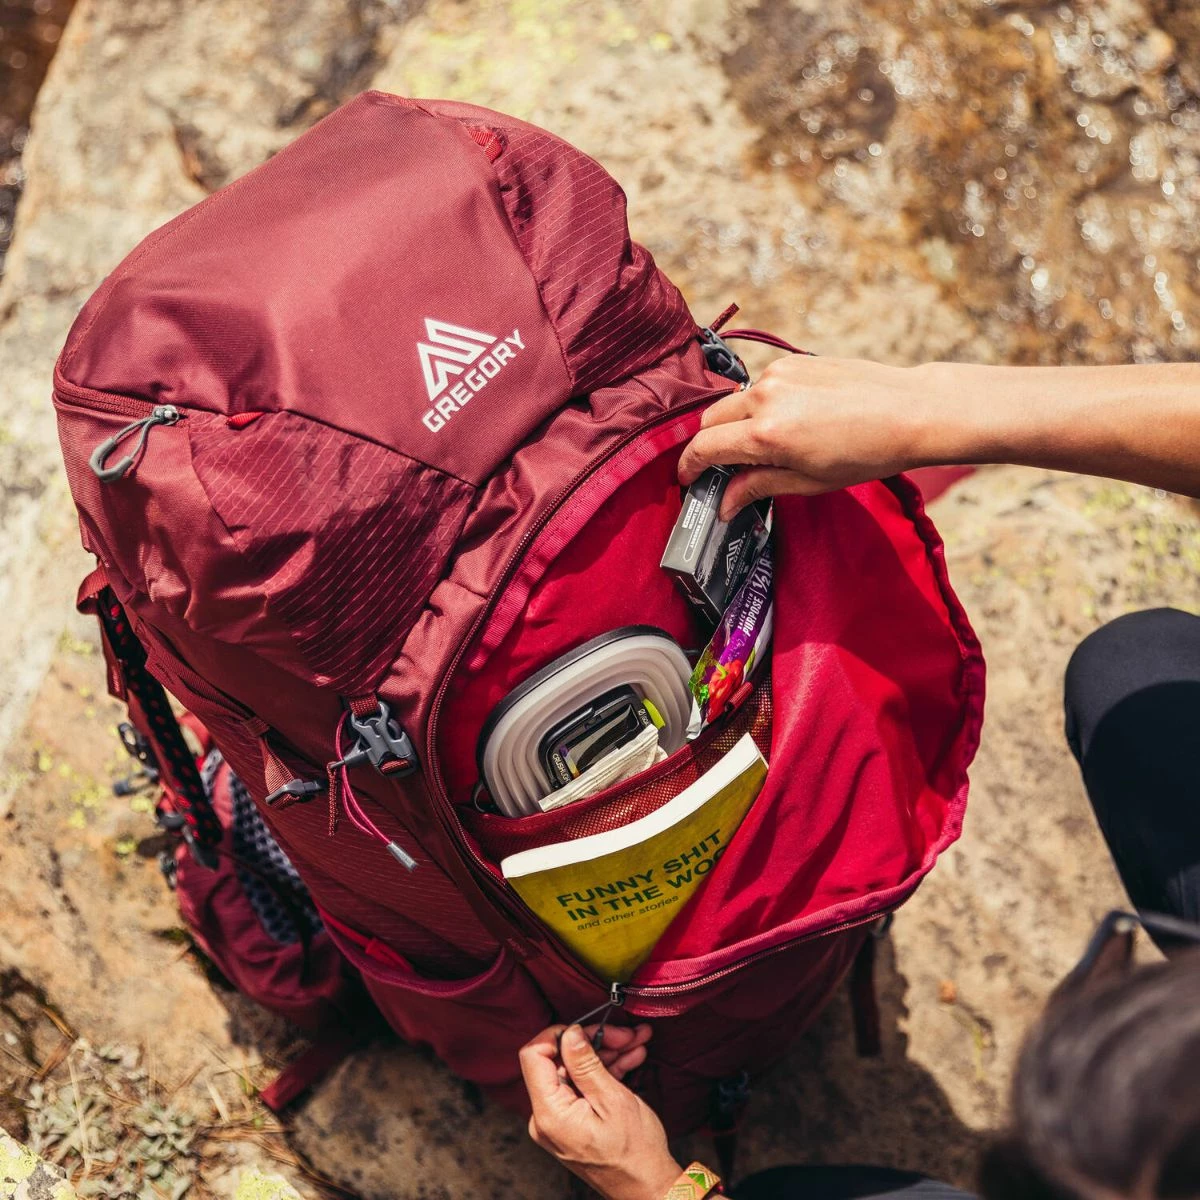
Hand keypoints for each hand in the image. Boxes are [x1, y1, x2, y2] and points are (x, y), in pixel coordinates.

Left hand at [520, 1022, 680, 1199]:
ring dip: (606, 1054)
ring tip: (636, 1043)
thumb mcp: (613, 1100)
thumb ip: (586, 1064)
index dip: (558, 1034)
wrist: (648, 1187)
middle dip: (595, 1042)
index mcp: (550, 1114)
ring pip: (576, 1071)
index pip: (533, 1056)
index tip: (586, 1027)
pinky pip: (583, 1087)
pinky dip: (605, 1072)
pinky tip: (630, 1059)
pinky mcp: (571, 1122)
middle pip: (560, 1061)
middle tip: (625, 1035)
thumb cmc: (635, 1153)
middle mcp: (547, 1118)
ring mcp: (558, 1121)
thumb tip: (570, 1033)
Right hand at [678, 355, 929, 517]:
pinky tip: (790, 420)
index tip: (688, 479)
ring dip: (736, 424)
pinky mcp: (794, 361)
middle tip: (722, 468)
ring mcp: (779, 374)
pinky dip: (761, 405)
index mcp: (767, 434)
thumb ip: (758, 487)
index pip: (704, 447)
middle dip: (709, 445)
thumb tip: (725, 504)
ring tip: (765, 446)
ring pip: (734, 402)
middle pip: (709, 420)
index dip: (689, 467)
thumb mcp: (809, 481)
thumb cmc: (867, 452)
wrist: (910, 411)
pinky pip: (761, 386)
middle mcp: (765, 398)